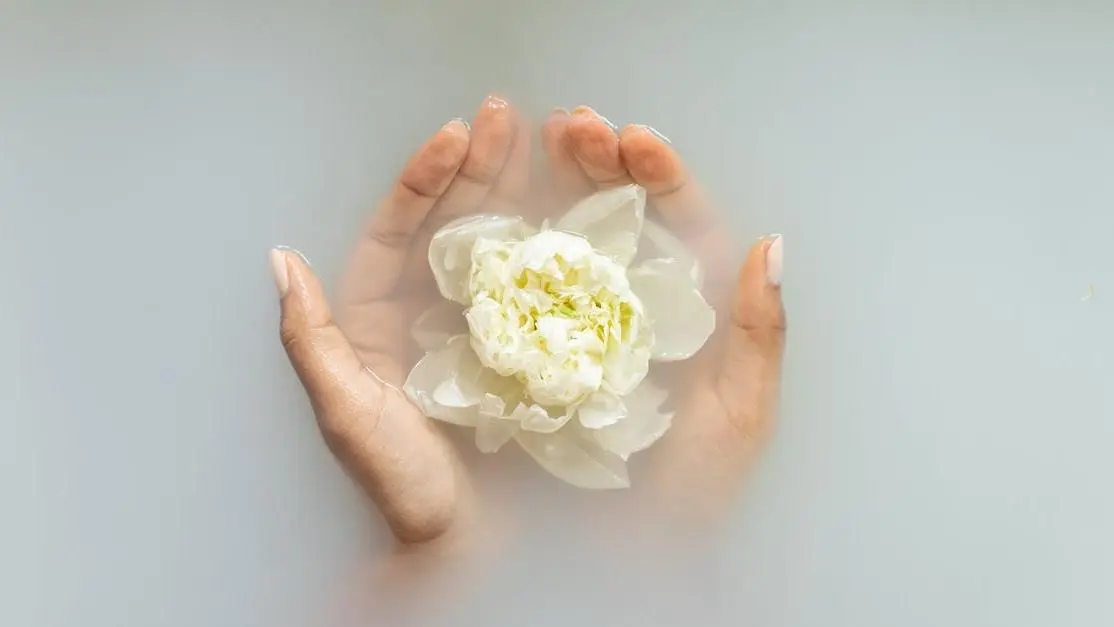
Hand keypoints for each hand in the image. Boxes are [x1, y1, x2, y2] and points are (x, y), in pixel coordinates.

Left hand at [271, 95, 528, 548]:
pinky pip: (531, 284)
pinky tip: (571, 208)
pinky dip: (548, 244)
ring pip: (492, 243)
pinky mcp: (520, 346)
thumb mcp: (345, 414)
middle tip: (506, 116)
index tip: (453, 137)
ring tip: (547, 140)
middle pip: (448, 224)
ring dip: (515, 190)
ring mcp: (476, 326)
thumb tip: (281, 261)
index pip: (396, 233)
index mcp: (375, 319)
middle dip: (475, 168)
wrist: (467, 543)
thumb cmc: (401, 486)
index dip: (421, 182)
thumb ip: (309, 341)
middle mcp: (424, 312)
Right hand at [540, 106, 785, 525]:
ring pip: (561, 234)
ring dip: (546, 179)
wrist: (601, 557)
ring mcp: (568, 324)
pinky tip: (486, 198)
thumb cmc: (684, 498)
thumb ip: (758, 332)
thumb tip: (770, 244)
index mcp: (681, 316)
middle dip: (595, 161)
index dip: (660, 177)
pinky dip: (498, 233)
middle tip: (571, 123)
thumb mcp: (738, 417)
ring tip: (529, 135)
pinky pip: (509, 279)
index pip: (676, 228)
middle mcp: (625, 311)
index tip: (636, 139)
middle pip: (615, 217)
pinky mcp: (519, 346)